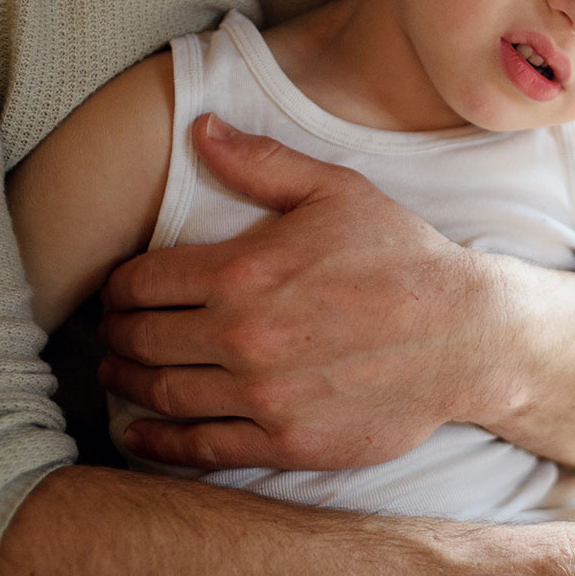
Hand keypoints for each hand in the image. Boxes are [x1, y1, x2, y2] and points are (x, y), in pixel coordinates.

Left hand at [99, 114, 505, 469]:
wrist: (463, 336)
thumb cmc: (401, 258)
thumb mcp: (336, 192)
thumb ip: (261, 162)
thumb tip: (199, 128)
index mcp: (244, 271)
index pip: (143, 282)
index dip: (116, 286)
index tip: (115, 290)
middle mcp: (243, 336)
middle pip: (142, 339)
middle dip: (114, 334)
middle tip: (110, 332)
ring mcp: (263, 395)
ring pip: (162, 392)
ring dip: (125, 382)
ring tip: (117, 372)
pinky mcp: (286, 442)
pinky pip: (201, 448)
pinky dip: (158, 442)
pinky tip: (139, 433)